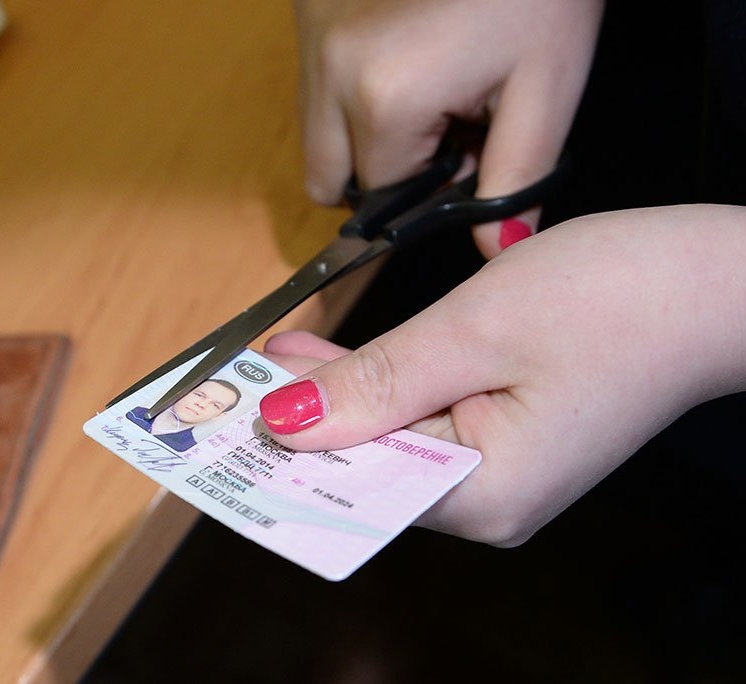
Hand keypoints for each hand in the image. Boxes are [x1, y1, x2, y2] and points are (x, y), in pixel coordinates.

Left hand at [261, 205, 745, 545]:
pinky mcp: (508, 431)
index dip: (282, 458)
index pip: (355, 491)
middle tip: (234, 379)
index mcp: (483, 495)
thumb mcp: (472, 332)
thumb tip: (288, 423)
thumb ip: (376, 383)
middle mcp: (489, 499)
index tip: (220, 431)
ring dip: (335, 397)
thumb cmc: (614, 300)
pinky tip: (334, 357)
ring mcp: (501, 468)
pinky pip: (422, 417)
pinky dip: (378, 386)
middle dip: (300, 420)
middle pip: (368, 466)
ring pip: (390, 437)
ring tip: (274, 357)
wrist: (719, 279)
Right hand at [294, 0, 602, 255]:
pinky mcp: (307, 8)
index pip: (382, 198)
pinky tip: (403, 53)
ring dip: (362, 133)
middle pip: (326, 179)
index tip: (469, 146)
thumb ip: (517, 180)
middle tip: (442, 126)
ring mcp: (311, 34)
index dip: (429, 188)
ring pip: (314, 134)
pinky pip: (312, 83)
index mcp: (384, 98)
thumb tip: (499, 251)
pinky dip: (350, 89)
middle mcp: (329, 69)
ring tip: (427, 83)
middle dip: (381, 173)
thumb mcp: (546, 86)